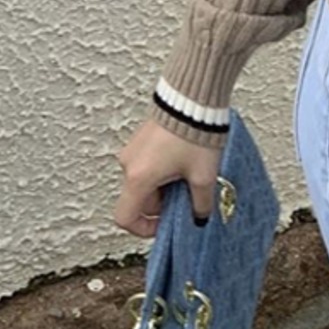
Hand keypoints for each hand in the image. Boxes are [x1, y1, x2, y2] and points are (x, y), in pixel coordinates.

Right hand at [114, 116, 223, 237]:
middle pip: (140, 199)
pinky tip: (183, 161)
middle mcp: (129, 164)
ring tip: (189, 174)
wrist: (192, 98)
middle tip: (187, 196)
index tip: (163, 226)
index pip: (125, 218)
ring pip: (144, 182)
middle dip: (163, 203)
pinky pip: (146, 164)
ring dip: (164, 185)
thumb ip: (200, 204)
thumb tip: (199, 216)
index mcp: (138, 178)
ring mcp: (133, 149)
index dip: (143, 229)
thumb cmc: (193, 134)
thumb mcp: (203, 176)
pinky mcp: (141, 139)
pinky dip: (162, 170)